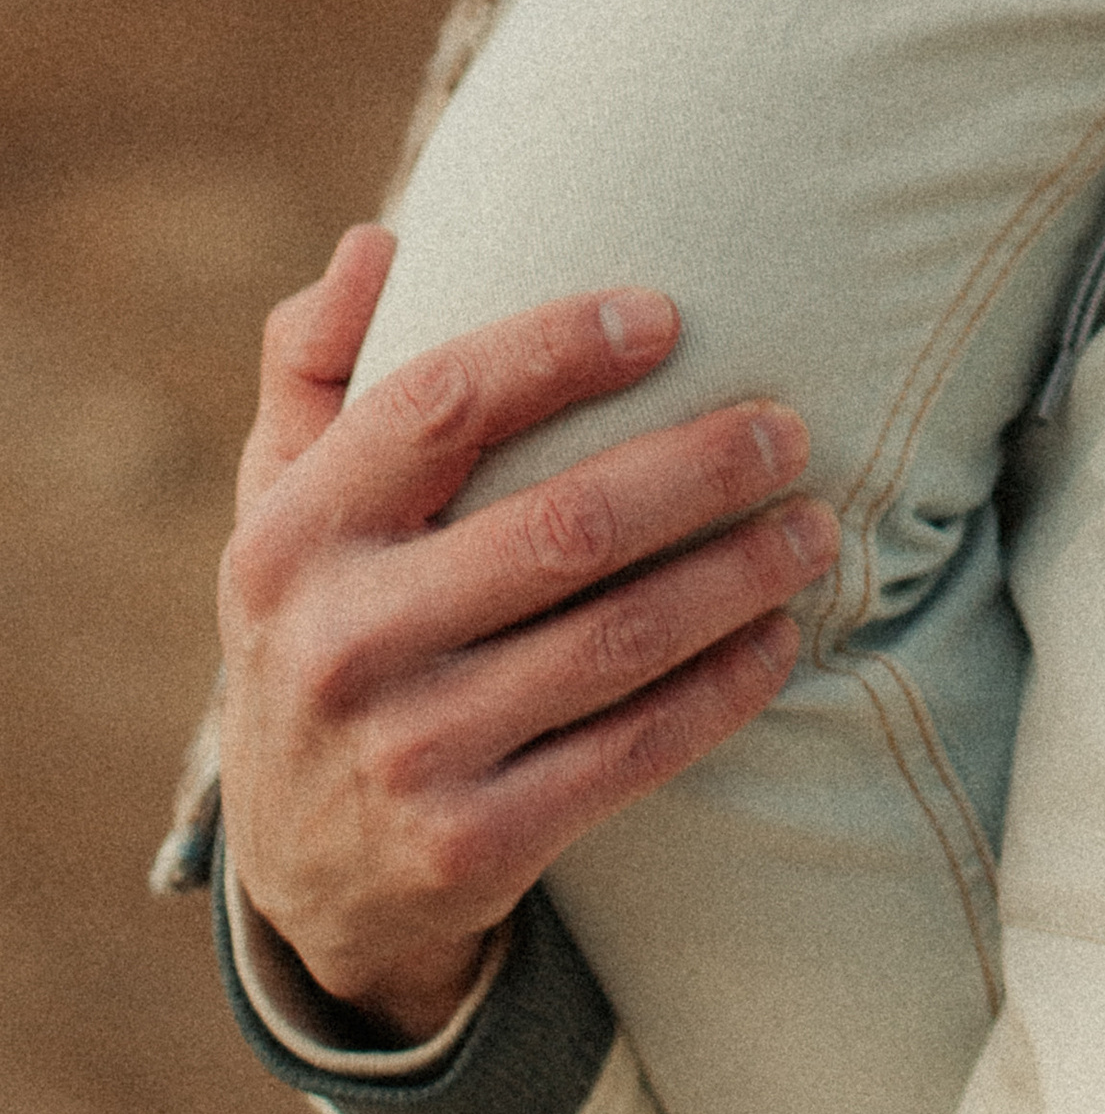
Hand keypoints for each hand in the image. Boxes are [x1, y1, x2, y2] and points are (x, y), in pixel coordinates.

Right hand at [217, 228, 836, 1041]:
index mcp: (293, 533)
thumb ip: (315, 367)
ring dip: (739, 575)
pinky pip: (635, 749)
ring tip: (814, 526)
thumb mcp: (280, 508)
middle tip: (788, 429)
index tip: (668, 315)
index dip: (559, 348)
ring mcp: (409, 751)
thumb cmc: (324, 628)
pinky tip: (782, 639)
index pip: (440, 404)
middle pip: (565, 524)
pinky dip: (724, 688)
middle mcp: (341, 641)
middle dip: (700, 468)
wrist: (298, 871)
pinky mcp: (474, 845)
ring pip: (619, 638)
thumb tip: (379, 242)